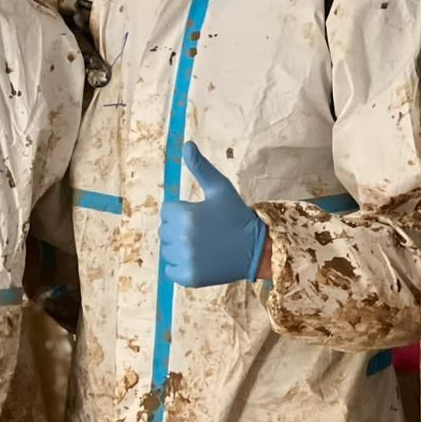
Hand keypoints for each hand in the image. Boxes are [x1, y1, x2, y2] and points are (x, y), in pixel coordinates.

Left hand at [159, 142, 267, 287]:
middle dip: (179, 229)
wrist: (256, 248)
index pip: (167, 210)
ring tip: (202, 245)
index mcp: (186, 215)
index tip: (200, 215)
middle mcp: (181, 238)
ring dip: (179, 247)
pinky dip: (180, 266)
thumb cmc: (236, 215)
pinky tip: (199, 259)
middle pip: (164, 230)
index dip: (182, 211)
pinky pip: (170, 270)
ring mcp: (185, 260)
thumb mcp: (220, 188)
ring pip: (167, 250)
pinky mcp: (188, 277)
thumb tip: (186, 144)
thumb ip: (200, 167)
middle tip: (203, 231)